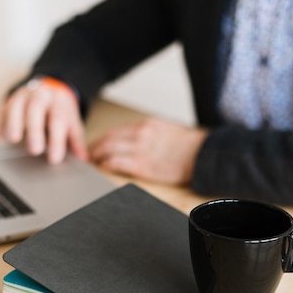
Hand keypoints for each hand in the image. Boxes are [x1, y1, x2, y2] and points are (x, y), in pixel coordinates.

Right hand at [0, 78, 87, 163]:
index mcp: (58, 102)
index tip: (55, 159)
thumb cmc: (60, 110)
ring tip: (14, 139)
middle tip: (35, 150)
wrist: (50, 87)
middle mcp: (40, 96)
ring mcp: (23, 96)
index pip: (58, 120)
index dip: (57, 140)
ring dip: (14, 122)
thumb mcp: (72, 122)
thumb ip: (75, 140)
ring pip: (16, 106)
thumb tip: (83, 159)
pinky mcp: (9, 101)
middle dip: (35, 130)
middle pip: (36, 110)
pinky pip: (1, 112)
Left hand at [89, 117, 208, 184]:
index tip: (99, 144)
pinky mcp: (142, 165)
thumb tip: (141, 141)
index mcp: (147, 125)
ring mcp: (140, 149)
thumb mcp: (168, 131)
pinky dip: (106, 164)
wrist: (202, 155)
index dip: (105, 139)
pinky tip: (103, 167)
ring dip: (98, 156)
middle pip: (108, 138)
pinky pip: (116, 163)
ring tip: (94, 162)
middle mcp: (140, 134)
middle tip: (90, 154)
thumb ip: (152, 134)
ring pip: (108, 150)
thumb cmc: (190, 147)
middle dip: (96, 147)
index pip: (118, 131)